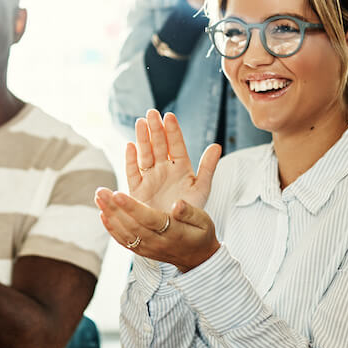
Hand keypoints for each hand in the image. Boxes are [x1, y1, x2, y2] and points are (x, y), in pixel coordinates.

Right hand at [94, 110, 221, 269]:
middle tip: (151, 113)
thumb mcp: (202, 188)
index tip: (169, 116)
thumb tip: (217, 145)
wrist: (177, 234)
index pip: (176, 146)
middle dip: (155, 130)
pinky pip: (134, 172)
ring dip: (142, 139)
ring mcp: (151, 179)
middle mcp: (165, 171)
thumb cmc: (192, 212)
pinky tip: (130, 146)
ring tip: (140, 123)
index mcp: (181, 168)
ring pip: (145, 155)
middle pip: (158, 146)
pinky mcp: (138, 190)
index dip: (173, 131)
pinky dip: (131, 160)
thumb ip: (208, 167)